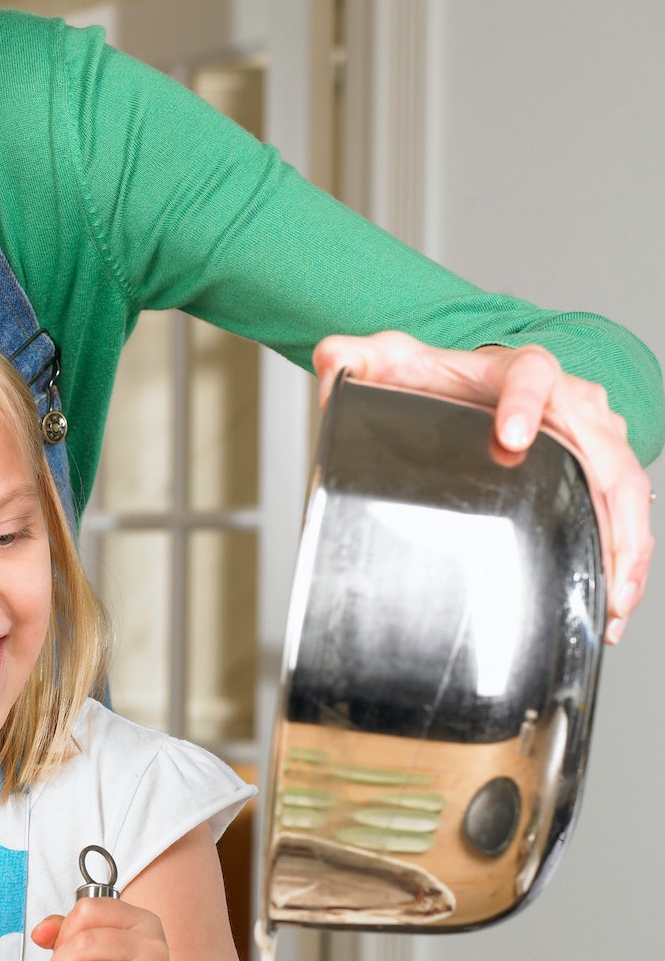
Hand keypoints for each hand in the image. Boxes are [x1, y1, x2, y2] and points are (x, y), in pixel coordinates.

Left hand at [313, 331, 653, 642]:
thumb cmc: (447, 378)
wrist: (476, 382)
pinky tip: (611, 602)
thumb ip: (358, 358)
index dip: (525, 403)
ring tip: (612, 602)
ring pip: (627, 488)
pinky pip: (626, 511)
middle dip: (607, 508)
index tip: (512, 437)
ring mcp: (594, 434)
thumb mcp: (398, 362)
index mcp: (521, 370)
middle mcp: (571, 399)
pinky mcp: (602, 468)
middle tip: (595, 557)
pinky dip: (625, 557)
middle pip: (605, 449)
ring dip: (627, 547)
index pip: (532, 376)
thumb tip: (332, 363)